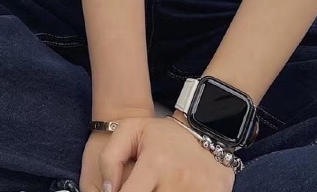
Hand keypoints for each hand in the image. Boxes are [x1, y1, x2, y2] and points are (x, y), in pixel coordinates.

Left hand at [84, 113, 236, 191]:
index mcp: (155, 164)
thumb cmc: (164, 135)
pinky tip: (174, 188)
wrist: (208, 130)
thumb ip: (109, 159)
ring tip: (158, 185)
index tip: (121, 191)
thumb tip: (108, 190)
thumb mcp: (131, 130)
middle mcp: (177, 181)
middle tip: (145, 185)